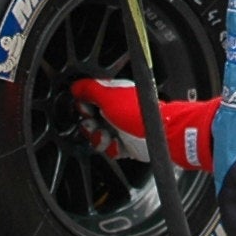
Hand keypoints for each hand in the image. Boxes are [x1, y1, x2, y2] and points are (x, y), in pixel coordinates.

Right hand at [70, 77, 214, 171]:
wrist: (160, 136)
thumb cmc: (139, 115)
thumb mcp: (109, 97)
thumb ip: (90, 90)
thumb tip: (75, 86)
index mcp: (113, 94)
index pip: (88, 99)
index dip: (83, 107)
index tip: (86, 111)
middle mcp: (116, 109)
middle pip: (91, 120)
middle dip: (90, 127)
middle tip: (97, 127)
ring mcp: (121, 127)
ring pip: (98, 136)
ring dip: (100, 140)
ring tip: (109, 138)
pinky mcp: (126, 143)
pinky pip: (110, 148)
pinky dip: (112, 149)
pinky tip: (119, 146)